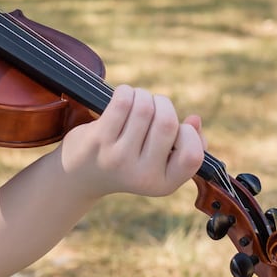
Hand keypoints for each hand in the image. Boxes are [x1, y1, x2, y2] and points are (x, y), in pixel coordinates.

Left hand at [58, 85, 204, 198]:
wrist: (81, 175)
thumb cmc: (128, 162)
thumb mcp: (159, 164)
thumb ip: (185, 146)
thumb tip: (194, 119)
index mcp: (163, 184)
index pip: (192, 155)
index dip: (189, 134)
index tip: (177, 129)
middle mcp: (142, 175)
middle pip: (167, 123)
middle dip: (164, 105)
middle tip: (154, 106)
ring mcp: (118, 158)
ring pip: (145, 109)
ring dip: (143, 96)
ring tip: (137, 100)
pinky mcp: (98, 140)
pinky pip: (123, 102)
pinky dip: (127, 92)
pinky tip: (124, 96)